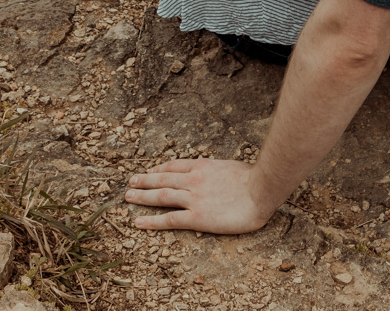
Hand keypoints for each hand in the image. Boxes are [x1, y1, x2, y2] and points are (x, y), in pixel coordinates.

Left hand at [124, 158, 276, 233]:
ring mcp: (193, 198)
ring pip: (161, 196)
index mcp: (203, 167)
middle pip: (163, 179)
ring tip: (128, 197)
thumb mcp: (231, 167)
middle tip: (131, 182)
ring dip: (142, 197)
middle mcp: (193, 180)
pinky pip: (169, 219)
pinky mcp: (197, 217)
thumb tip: (217, 175)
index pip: (174, 166)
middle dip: (145, 180)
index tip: (149, 171)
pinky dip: (151, 221)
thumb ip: (219, 171)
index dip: (159, 169)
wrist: (261, 190)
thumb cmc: (254, 179)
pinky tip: (138, 222)